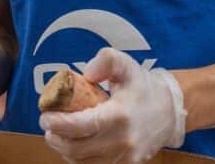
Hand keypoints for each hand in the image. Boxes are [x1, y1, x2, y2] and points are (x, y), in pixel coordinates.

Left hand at [39, 48, 186, 163]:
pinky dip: (79, 158)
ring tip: (57, 134)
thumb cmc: (142, 86)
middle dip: (55, 138)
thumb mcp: (125, 64)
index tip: (45, 116)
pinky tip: (73, 144)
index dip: (58, 124)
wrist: (169, 111)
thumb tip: (86, 74)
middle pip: (77, 149)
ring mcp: (125, 158)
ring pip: (83, 161)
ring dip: (64, 149)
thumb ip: (105, 61)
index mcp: (120, 116)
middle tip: (47, 125)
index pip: (81, 126)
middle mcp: (122, 141)